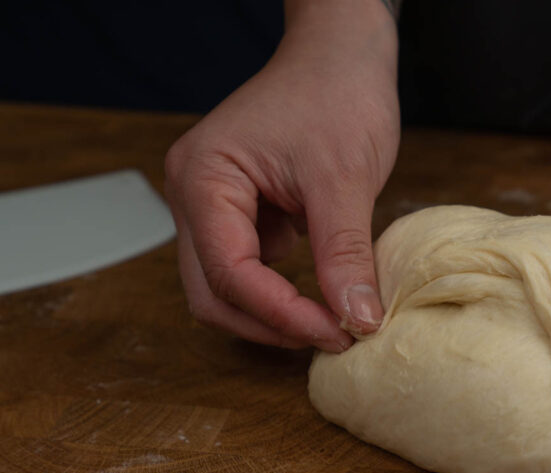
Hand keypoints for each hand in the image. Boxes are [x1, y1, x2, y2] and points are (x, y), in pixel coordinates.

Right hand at [164, 0, 399, 351]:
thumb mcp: (344, 178)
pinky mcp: (239, 216)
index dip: (281, 314)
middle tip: (334, 337)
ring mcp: (211, 209)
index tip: (338, 332)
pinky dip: (281, 295)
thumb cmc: (336, 94)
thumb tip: (357, 320)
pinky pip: (249, 272)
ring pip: (226, 290)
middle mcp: (193, 197)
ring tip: (332, 322)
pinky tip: (322, 297)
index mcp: (203, 180)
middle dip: (271, 325)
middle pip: (212, 294)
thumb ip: (344, 253)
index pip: (229, 273)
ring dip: (274, 316)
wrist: (341, 56)